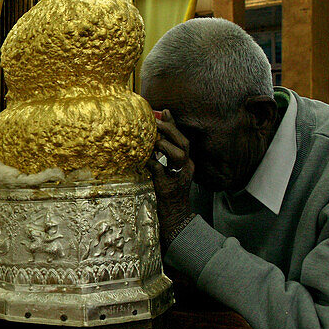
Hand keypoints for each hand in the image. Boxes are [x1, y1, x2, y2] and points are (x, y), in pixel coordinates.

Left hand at [147, 109, 194, 251]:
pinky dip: (151, 162)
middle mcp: (186, 168)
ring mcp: (179, 178)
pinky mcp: (168, 187)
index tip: (163, 111)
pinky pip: (159, 170)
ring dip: (165, 145)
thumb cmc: (167, 193)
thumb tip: (150, 139)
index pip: (184, 138)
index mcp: (187, 163)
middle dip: (170, 130)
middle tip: (155, 123)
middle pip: (184, 143)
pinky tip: (142, 158)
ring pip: (179, 155)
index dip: (174, 124)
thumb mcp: (167, 171)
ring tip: (153, 140)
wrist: (175, 218)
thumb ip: (162, 155)